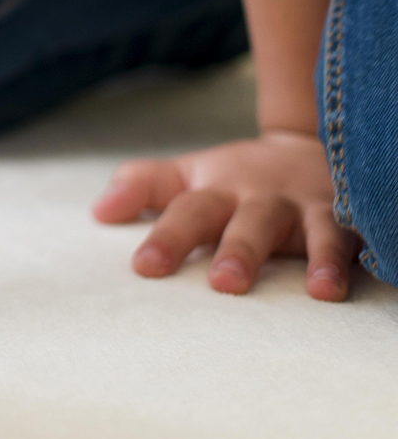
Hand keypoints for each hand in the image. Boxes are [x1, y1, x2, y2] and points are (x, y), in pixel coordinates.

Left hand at [91, 130, 357, 299]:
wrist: (310, 150)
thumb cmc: (237, 179)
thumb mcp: (188, 176)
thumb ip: (142, 187)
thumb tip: (97, 211)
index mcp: (213, 190)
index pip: (184, 210)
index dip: (166, 237)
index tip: (144, 267)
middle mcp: (253, 197)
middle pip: (239, 220)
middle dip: (231, 250)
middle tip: (220, 283)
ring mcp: (296, 207)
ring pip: (290, 227)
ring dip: (284, 254)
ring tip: (288, 288)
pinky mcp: (337, 219)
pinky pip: (340, 239)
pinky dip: (336, 261)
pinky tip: (329, 289)